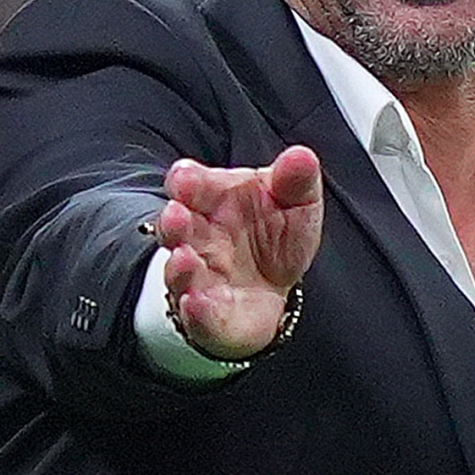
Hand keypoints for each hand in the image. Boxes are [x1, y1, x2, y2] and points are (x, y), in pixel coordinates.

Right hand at [158, 147, 322, 357]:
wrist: (272, 287)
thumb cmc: (272, 235)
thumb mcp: (294, 202)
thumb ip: (295, 181)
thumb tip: (301, 157)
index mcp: (212, 199)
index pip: (189, 183)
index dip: (186, 180)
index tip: (186, 179)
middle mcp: (197, 236)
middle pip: (176, 227)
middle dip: (173, 222)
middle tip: (176, 215)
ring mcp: (199, 277)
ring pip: (179, 272)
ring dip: (178, 266)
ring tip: (184, 258)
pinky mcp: (208, 317)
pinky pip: (197, 316)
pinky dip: (195, 311)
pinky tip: (195, 303)